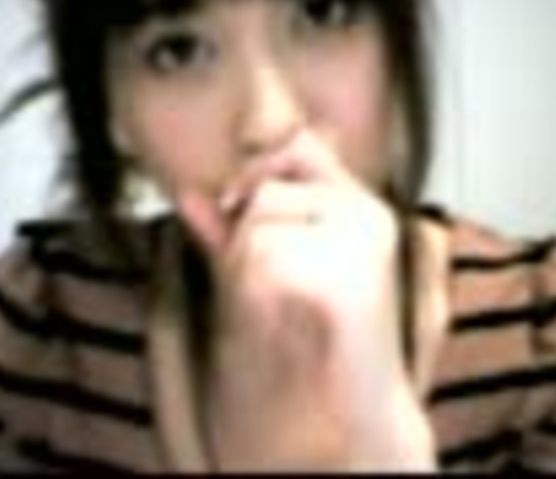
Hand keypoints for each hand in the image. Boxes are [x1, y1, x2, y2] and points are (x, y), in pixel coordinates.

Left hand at [176, 131, 433, 469]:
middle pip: (266, 195)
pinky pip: (264, 268)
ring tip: (275, 311)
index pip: (300, 146)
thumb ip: (234, 232)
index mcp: (363, 208)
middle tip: (263, 290)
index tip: (231, 202)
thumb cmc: (320, 343)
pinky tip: (281, 325)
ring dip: (245, 274)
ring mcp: (362, 247)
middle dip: (243, 240)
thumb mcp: (275, 271)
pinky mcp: (345, 282)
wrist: (363, 410)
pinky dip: (255, 301)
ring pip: (259, 232)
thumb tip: (187, 192)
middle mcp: (368, 217)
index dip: (257, 166)